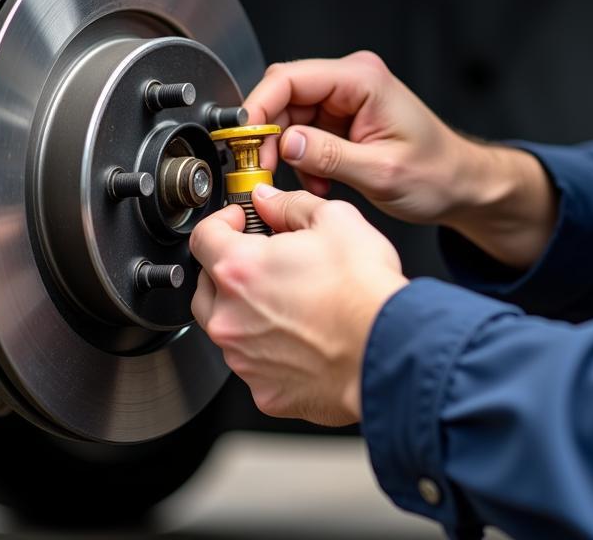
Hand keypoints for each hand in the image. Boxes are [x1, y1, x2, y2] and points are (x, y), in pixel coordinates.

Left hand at [190, 184, 407, 425]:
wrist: (389, 349)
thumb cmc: (364, 290)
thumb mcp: (334, 219)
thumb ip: (289, 205)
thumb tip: (268, 201)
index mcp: (239, 269)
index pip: (204, 236)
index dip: (222, 221)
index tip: (240, 221)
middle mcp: (230, 318)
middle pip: (206, 285)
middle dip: (228, 267)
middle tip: (263, 259)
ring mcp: (244, 359)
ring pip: (228, 327)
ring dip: (247, 309)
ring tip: (289, 299)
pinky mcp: (264, 391)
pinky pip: (254, 363)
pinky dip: (268, 348)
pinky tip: (300, 335)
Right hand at [244, 51, 555, 268]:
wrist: (460, 185)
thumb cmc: (436, 174)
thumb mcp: (381, 172)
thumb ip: (329, 156)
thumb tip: (286, 143)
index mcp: (362, 80)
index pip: (291, 78)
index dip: (259, 106)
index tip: (241, 139)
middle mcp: (351, 81)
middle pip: (284, 95)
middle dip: (268, 135)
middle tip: (261, 171)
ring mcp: (346, 98)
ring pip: (289, 116)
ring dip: (287, 152)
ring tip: (307, 182)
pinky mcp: (343, 118)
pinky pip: (304, 132)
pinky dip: (302, 159)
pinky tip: (319, 181)